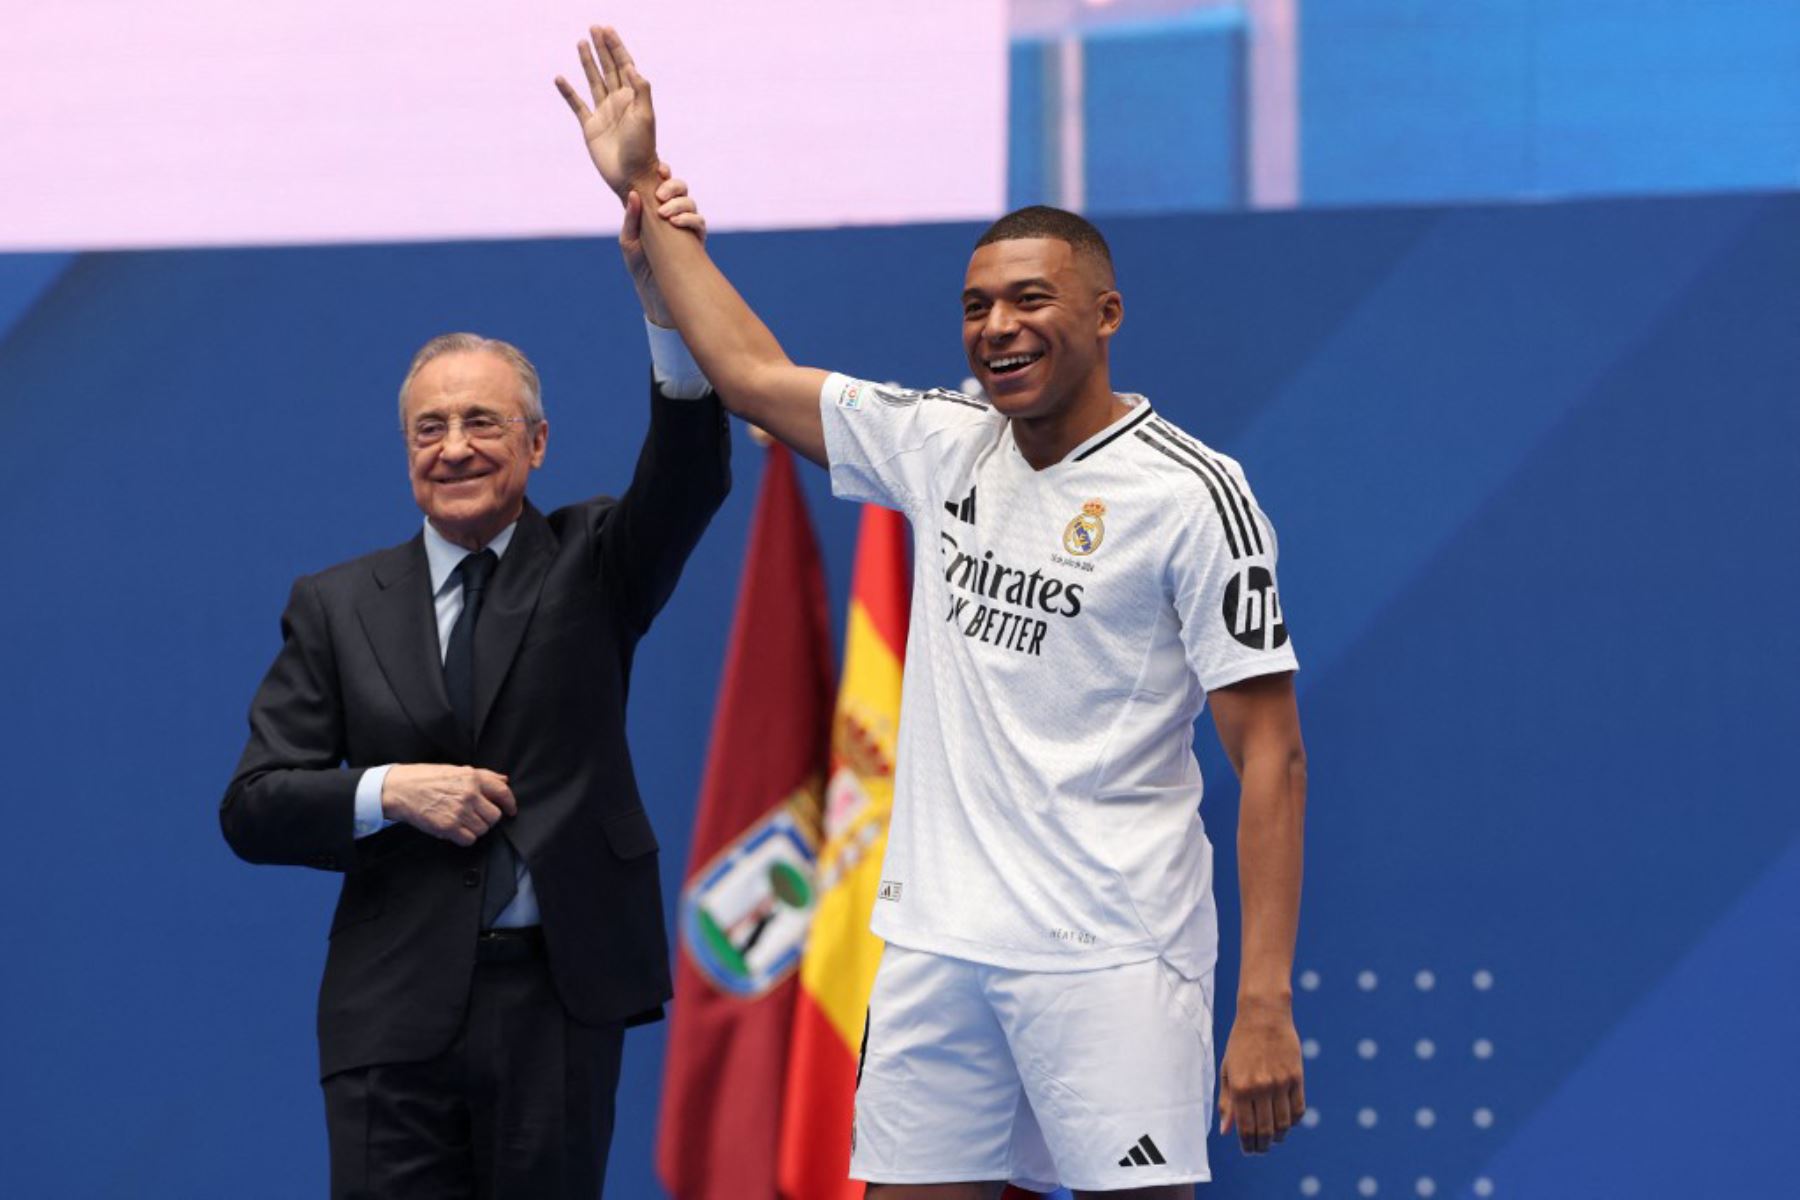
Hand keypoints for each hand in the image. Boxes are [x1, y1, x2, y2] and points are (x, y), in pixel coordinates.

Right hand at [380, 764, 517, 846]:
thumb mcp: (455, 769)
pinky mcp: (448, 827)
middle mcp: (469, 794)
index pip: (502, 792)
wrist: (398, 789)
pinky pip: (469, 839)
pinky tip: (454, 830)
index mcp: (472, 777)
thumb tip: (504, 780)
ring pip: (483, 829)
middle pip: (494, 816)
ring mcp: (459, 811)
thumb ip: (482, 776)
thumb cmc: (424, 778)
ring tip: (461, 821)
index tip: (511, 810)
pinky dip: (464, 838)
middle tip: (475, 816)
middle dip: (487, 818)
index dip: (510, 804)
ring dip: (475, 828)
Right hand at [555, 25, 658, 198]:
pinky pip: (577, 105)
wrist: (632, 176)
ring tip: (581, 42)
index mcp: (633, 97)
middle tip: (594, 28)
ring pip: (594, 81)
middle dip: (602, 48)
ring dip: (587, 62)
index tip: (606, 29)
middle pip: (608, 68)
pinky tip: (560, 78)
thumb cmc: (643, 148)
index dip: (615, 46)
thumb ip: (640, 90)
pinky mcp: (590, 127)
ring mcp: (603, 113)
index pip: (624, 65)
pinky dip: (568, 92)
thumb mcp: (645, 116)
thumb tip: (631, 66)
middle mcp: (618, 102)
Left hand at [622, 162, 705, 326]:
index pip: (663, 184)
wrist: (656, 293)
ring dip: (679, 204)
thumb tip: (634, 193)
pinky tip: (676, 223)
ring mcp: (687, 227)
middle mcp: (673, 214)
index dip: (664, 173)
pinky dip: (689, 219)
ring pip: (691, 203)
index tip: (659, 170)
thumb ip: (631, 218)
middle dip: (673, 186)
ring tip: (665, 213)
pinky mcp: (697, 241)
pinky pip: (699, 223)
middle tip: (660, 195)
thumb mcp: (629, 240)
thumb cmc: (640, 265)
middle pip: (681, 189)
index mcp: (656, 209)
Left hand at [1218, 998, 1305, 1154]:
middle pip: (1266, 1130)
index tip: (1248, 1150)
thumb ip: (1227, 1102)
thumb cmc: (1241, 1043)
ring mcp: (1281, 1083)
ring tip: (1273, 1139)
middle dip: (1262, 1145)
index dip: (1247, 1144)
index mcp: (1241, 1087)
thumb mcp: (1228, 1070)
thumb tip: (1226, 1131)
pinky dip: (1293, 1122)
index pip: (1246, 1128)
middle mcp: (1261, 1087)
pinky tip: (1286, 1123)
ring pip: (1284, 1124)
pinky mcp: (1297, 1078)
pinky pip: (1298, 1109)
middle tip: (1260, 1149)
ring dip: (1278, 1137)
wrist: (1263, 1015)